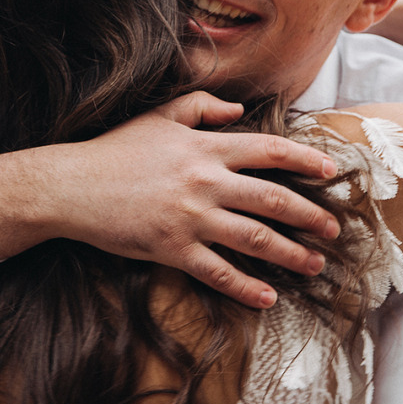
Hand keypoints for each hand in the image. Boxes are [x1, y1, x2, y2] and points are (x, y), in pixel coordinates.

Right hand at [0, 92, 339, 308]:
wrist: (71, 185)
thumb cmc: (115, 150)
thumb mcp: (160, 116)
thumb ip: (202, 106)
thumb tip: (238, 110)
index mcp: (205, 147)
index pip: (268, 151)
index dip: (304, 162)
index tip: (330, 173)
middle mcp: (206, 181)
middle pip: (273, 199)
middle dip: (309, 215)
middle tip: (332, 229)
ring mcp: (191, 218)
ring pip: (255, 238)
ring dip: (290, 253)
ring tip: (313, 264)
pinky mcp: (172, 249)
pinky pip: (218, 272)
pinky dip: (245, 287)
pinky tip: (266, 297)